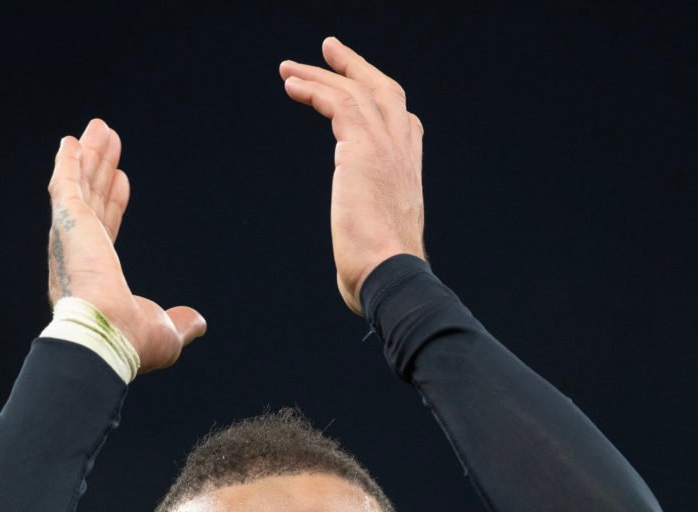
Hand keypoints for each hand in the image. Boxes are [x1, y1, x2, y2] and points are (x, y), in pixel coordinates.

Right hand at [46, 118, 205, 373]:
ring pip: (80, 187)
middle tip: (107, 141)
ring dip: (88, 158)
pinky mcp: (67, 223)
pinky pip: (65, 186)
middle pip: (93, 201)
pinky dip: (66, 164)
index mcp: (97, 279)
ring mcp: (70, 238)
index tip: (122, 180)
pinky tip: (70, 143)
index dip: (114, 204)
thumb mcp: (167, 331)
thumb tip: (199, 322)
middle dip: (98, 171)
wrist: (106, 336)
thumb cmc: (131, 341)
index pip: (107, 230)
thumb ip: (181, 322)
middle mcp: (78, 256)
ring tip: (99, 129)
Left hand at [280, 38, 426, 314]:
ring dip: (320, 74)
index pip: (404, 124)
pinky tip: (291, 85)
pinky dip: (313, 89)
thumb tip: (354, 275)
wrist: (391, 274)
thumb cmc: (381, 275)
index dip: (381, 102)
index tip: (358, 91)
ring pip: (355, 91)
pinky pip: (337, 103)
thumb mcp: (379, 251)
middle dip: (356, 68)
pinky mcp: (362, 147)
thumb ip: (368, 248)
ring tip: (289, 68)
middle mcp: (403, 153)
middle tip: (329, 49)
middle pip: (384, 92)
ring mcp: (386, 147)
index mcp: (408, 174)